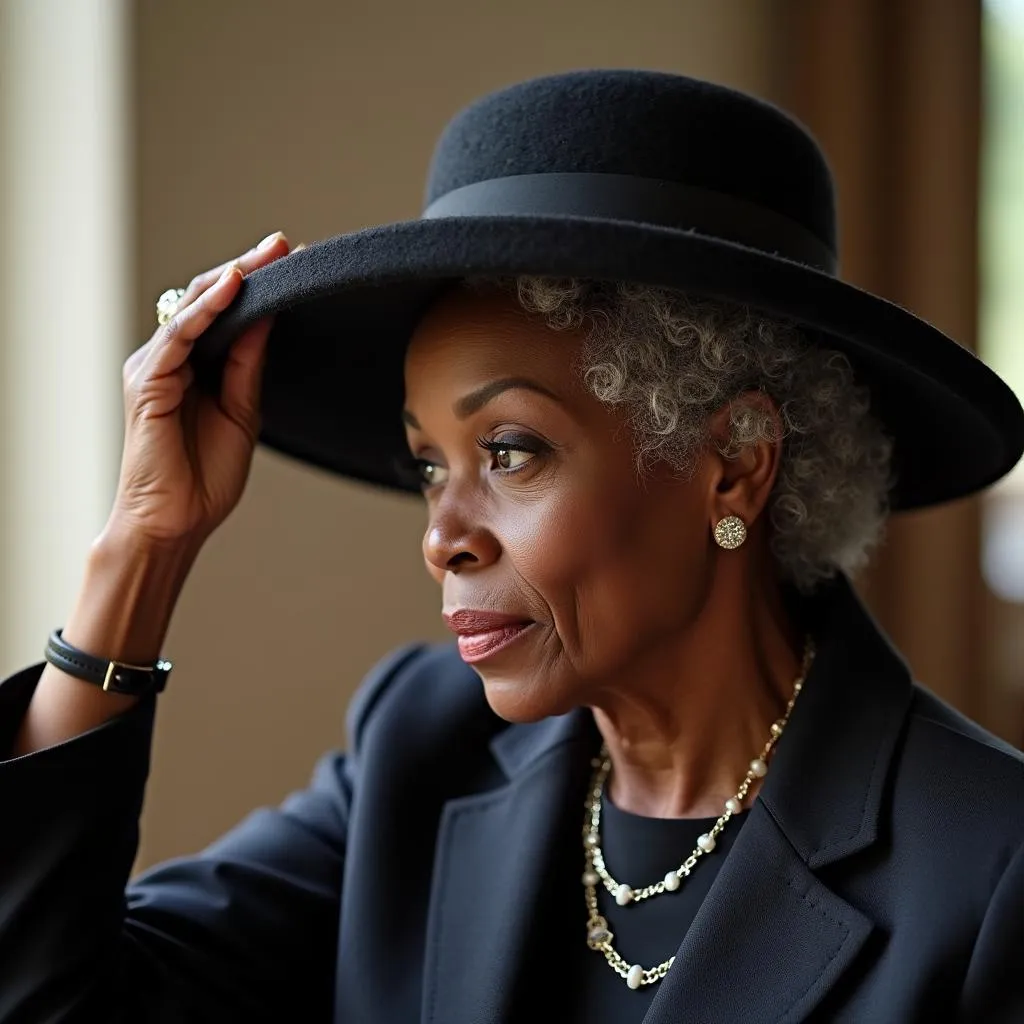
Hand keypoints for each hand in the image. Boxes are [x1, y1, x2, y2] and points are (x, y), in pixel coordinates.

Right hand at [106, 231, 299, 549]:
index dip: (260, 287)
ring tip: (269, 254)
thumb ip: (250, 363)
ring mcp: (155, 366)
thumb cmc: (205, 475)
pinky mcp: (147, 380)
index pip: (229, 313)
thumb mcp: (243, 409)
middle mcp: (172, 358)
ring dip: (233, 278)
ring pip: (194, 308)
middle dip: (250, 270)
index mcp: (196, 365)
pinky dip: (206, 309)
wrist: (176, 522)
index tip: (299, 263)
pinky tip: (234, 286)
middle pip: (210, 300)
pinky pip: (179, 335)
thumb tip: (270, 317)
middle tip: (288, 246)